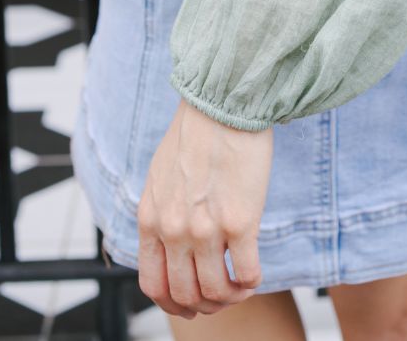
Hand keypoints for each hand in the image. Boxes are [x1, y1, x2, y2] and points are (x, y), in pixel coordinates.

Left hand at [136, 97, 273, 317]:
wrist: (223, 102)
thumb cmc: (196, 132)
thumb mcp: (160, 177)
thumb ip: (161, 213)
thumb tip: (169, 241)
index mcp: (151, 220)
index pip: (153, 286)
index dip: (173, 304)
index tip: (190, 303)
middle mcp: (175, 231)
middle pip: (185, 295)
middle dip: (205, 305)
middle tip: (221, 296)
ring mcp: (207, 230)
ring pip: (216, 291)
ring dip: (230, 297)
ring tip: (241, 286)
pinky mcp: (241, 221)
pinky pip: (248, 273)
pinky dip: (252, 282)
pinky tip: (255, 273)